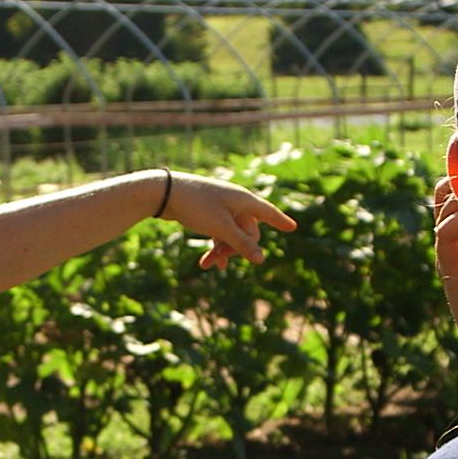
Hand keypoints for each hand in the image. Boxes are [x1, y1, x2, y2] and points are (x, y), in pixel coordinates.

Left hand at [158, 170, 296, 268]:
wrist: (165, 193)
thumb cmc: (196, 206)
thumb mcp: (221, 228)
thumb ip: (241, 244)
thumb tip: (261, 259)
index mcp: (243, 200)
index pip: (268, 213)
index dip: (280, 221)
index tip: (292, 228)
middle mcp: (235, 203)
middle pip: (248, 232)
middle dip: (237, 248)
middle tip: (221, 259)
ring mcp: (222, 209)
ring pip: (232, 236)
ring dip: (223, 251)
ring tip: (209, 265)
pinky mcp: (209, 214)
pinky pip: (219, 234)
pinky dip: (215, 247)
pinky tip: (207, 263)